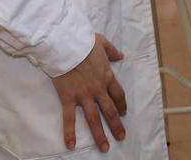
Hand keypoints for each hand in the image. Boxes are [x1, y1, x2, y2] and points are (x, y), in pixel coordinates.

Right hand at [51, 34, 126, 151]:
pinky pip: (69, 118)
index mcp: (107, 76)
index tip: (124, 113)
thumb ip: (112, 51)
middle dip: (116, 125)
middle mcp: (98, 89)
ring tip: (105, 147)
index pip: (118, 95)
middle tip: (121, 137)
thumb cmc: (84, 42)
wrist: (67, 46)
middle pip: (110, 111)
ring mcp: (84, 96)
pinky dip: (69, 133)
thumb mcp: (102, 43)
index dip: (122, 105)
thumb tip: (120, 56)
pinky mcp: (69, 98)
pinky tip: (71, 145)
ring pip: (94, 119)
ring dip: (100, 134)